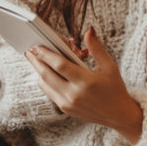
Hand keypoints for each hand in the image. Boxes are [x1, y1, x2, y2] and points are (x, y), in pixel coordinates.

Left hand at [25, 27, 142, 143]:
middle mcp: (74, 94)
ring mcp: (67, 104)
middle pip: (47, 75)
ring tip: (35, 60)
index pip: (59, 65)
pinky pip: (49, 93)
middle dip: (36, 61)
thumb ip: (96, 48)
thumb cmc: (115, 88)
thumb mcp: (109, 66)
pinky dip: (45, 82)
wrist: (117, 115)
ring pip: (45, 85)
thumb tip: (88, 30)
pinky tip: (45, 73)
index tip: (36, 46)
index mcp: (86, 81)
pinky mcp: (65, 109)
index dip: (45, 54)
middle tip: (29, 51)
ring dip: (38, 72)